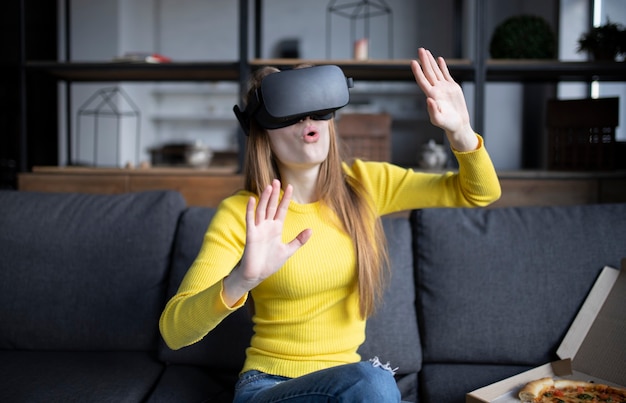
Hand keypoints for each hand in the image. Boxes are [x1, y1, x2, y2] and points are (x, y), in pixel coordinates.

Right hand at [223, 180, 311, 305]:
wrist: (257, 275)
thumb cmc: (270, 263)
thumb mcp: (288, 251)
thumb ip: (299, 240)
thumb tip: (311, 230)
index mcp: (275, 228)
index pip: (281, 209)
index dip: (285, 198)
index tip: (290, 186)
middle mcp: (266, 226)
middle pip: (271, 206)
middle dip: (275, 194)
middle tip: (277, 180)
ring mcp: (258, 229)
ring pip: (262, 210)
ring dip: (265, 198)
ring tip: (269, 186)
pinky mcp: (251, 235)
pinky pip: (250, 220)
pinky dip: (250, 210)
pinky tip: (252, 199)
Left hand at [411, 48, 477, 150]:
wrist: (458, 124)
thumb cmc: (447, 125)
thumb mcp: (439, 120)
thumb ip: (432, 111)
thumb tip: (428, 100)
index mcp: (432, 96)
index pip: (423, 81)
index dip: (418, 71)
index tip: (413, 62)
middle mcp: (436, 90)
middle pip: (428, 72)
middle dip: (424, 61)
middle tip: (420, 49)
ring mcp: (444, 88)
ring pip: (436, 71)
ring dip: (431, 61)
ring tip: (426, 51)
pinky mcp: (452, 87)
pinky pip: (446, 74)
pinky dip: (442, 66)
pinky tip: (439, 59)